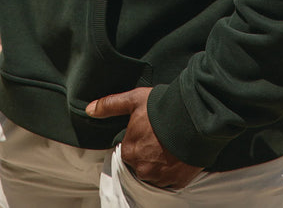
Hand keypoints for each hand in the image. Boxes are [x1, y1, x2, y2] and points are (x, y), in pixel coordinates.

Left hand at [86, 87, 202, 189]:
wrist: (193, 117)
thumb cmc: (161, 107)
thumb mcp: (133, 100)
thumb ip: (110, 105)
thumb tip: (89, 110)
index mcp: (129, 151)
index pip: (129, 150)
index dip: (138, 139)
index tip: (148, 130)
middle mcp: (142, 169)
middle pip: (142, 163)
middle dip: (149, 152)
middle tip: (160, 136)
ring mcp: (160, 178)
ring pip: (156, 173)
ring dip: (160, 163)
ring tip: (171, 144)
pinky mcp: (177, 182)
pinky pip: (171, 180)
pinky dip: (173, 170)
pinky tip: (178, 155)